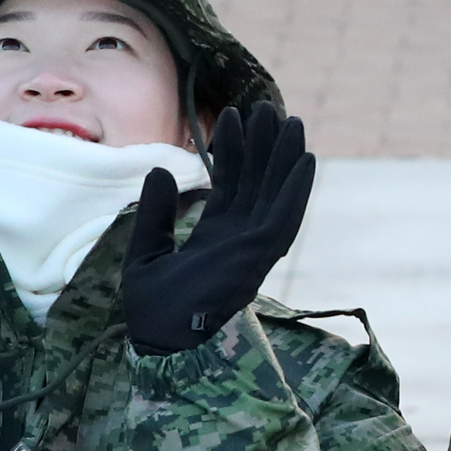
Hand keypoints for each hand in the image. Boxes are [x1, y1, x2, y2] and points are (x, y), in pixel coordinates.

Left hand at [120, 103, 315, 354]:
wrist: (155, 342)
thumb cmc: (150, 312)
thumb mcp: (144, 252)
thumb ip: (155, 214)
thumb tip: (161, 170)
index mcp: (215, 240)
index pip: (229, 187)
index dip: (232, 152)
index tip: (231, 116)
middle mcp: (239, 242)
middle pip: (257, 184)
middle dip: (263, 146)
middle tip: (267, 107)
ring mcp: (252, 250)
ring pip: (275, 195)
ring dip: (285, 158)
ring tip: (291, 120)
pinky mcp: (258, 258)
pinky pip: (284, 218)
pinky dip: (296, 189)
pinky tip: (306, 159)